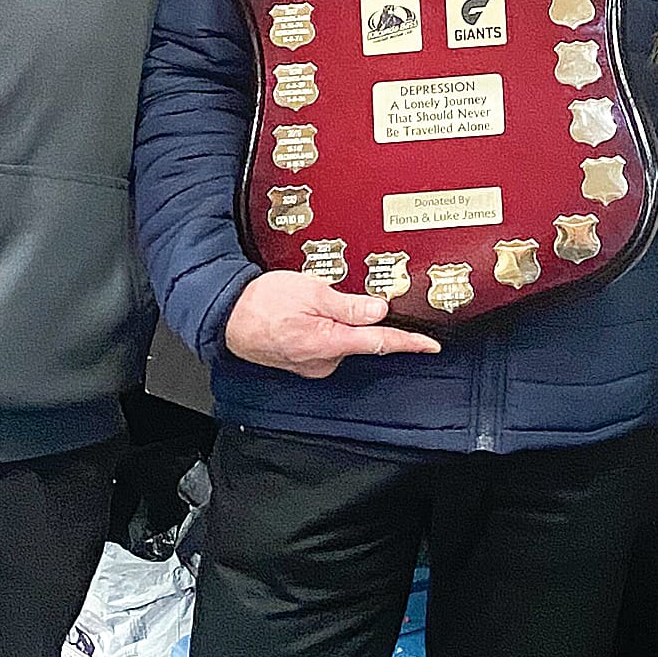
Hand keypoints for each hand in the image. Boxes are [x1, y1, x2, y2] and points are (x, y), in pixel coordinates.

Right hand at [223, 270, 439, 378]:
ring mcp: (313, 364)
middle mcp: (323, 360)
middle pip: (360, 339)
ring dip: (336, 322)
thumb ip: (347, 304)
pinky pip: (326, 344)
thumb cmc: (261, 302)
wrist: (226, 316)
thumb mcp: (310, 291)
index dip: (409, 343)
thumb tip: (378, 310)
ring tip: (308, 304)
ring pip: (342, 340)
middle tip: (332, 296)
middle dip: (357, 317)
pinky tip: (303, 316)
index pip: (379, 343)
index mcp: (328, 342)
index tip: (431, 345)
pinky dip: (323, 329)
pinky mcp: (304, 362)